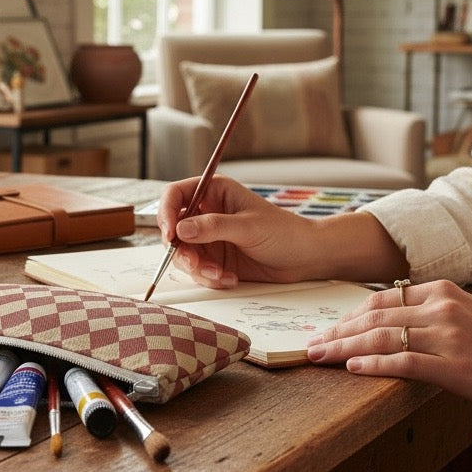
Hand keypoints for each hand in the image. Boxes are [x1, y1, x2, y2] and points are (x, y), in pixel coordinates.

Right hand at [157, 175, 408, 288]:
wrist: (306, 258)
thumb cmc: (284, 232)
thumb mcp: (248, 227)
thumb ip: (213, 227)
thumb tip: (180, 228)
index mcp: (214, 192)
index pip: (175, 195)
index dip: (166, 212)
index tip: (170, 233)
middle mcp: (207, 213)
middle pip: (173, 229)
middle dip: (182, 250)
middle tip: (196, 264)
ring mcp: (209, 238)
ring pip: (183, 253)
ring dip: (197, 268)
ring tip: (220, 275)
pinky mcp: (215, 260)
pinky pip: (197, 270)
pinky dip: (209, 278)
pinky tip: (229, 279)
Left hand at [305, 279, 471, 416]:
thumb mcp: (469, 316)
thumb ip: (433, 315)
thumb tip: (393, 326)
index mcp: (442, 292)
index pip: (382, 300)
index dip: (349, 315)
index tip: (327, 328)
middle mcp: (442, 308)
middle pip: (374, 318)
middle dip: (337, 332)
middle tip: (309, 345)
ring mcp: (449, 336)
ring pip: (382, 339)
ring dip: (344, 349)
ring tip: (319, 357)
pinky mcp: (456, 367)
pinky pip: (404, 363)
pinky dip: (374, 366)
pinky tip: (352, 370)